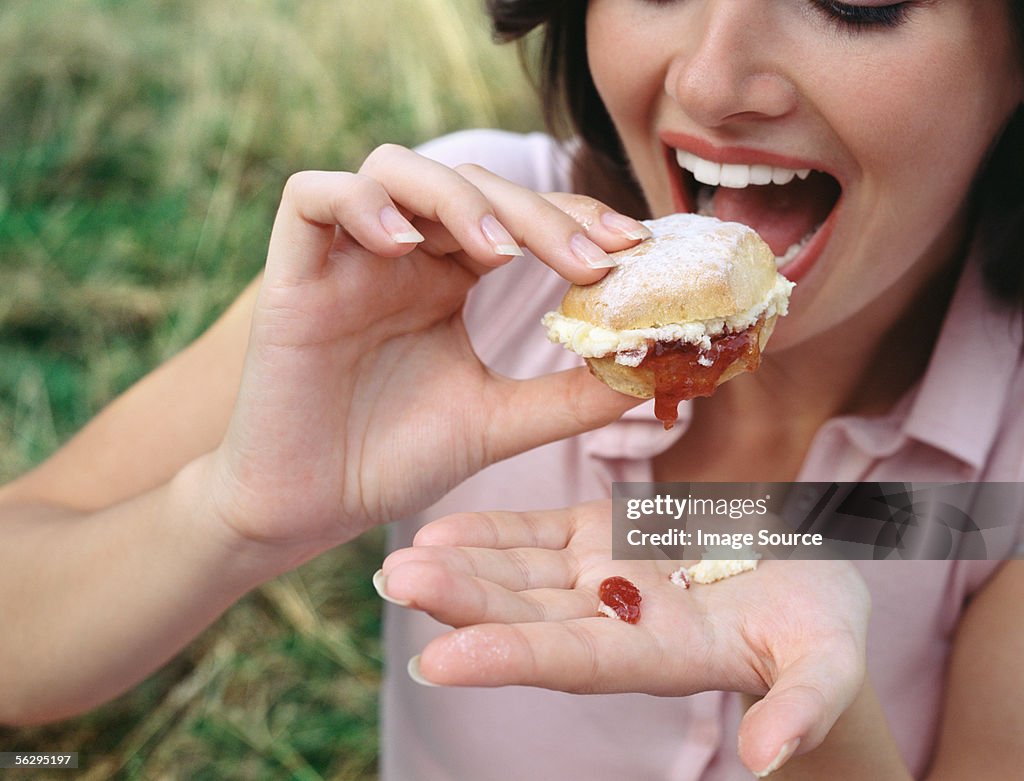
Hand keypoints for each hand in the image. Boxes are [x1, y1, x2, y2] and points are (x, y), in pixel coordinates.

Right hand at [203, 146, 647, 563]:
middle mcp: (400, 255)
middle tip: (590, 257)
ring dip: (456, 197)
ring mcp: (344, 258)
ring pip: (395, 168)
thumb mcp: (499, 422)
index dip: (574, 217)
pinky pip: (311, 197)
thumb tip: (656, 370)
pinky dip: (360, 204)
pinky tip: (405, 246)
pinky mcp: (290, 273)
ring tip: (500, 251)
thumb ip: (571, 395)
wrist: (307, 509)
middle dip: (536, 210)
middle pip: (469, 183)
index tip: (633, 250)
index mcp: (447, 277)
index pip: (515, 214)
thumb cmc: (393, 460)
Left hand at [381, 500, 870, 776]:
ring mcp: (603, 578)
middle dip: (463, 605)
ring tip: (399, 561)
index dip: (511, 660)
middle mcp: (616, 622)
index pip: (575, 662)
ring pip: (521, 575)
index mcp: (663, 656)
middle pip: (529, 618)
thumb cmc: (825, 624)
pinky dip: (492, 532)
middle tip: (395, 583)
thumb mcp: (830, 660)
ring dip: (461, 568)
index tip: (438, 661)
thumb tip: (768, 760)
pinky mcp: (602, 537)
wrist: (805, 580)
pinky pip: (538, 535)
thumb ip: (804, 705)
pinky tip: (441, 531)